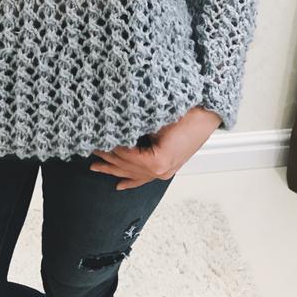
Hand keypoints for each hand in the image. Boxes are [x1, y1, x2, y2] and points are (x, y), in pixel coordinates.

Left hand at [89, 106, 221, 189]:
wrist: (209, 111)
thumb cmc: (186, 111)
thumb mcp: (156, 117)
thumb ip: (133, 126)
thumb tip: (110, 126)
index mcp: (157, 161)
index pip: (124, 155)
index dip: (108, 147)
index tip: (93, 138)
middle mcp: (160, 171)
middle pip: (126, 166)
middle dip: (106, 158)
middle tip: (88, 148)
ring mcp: (165, 172)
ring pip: (133, 174)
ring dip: (114, 169)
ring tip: (94, 166)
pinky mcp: (168, 167)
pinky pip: (145, 178)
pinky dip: (131, 180)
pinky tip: (119, 185)